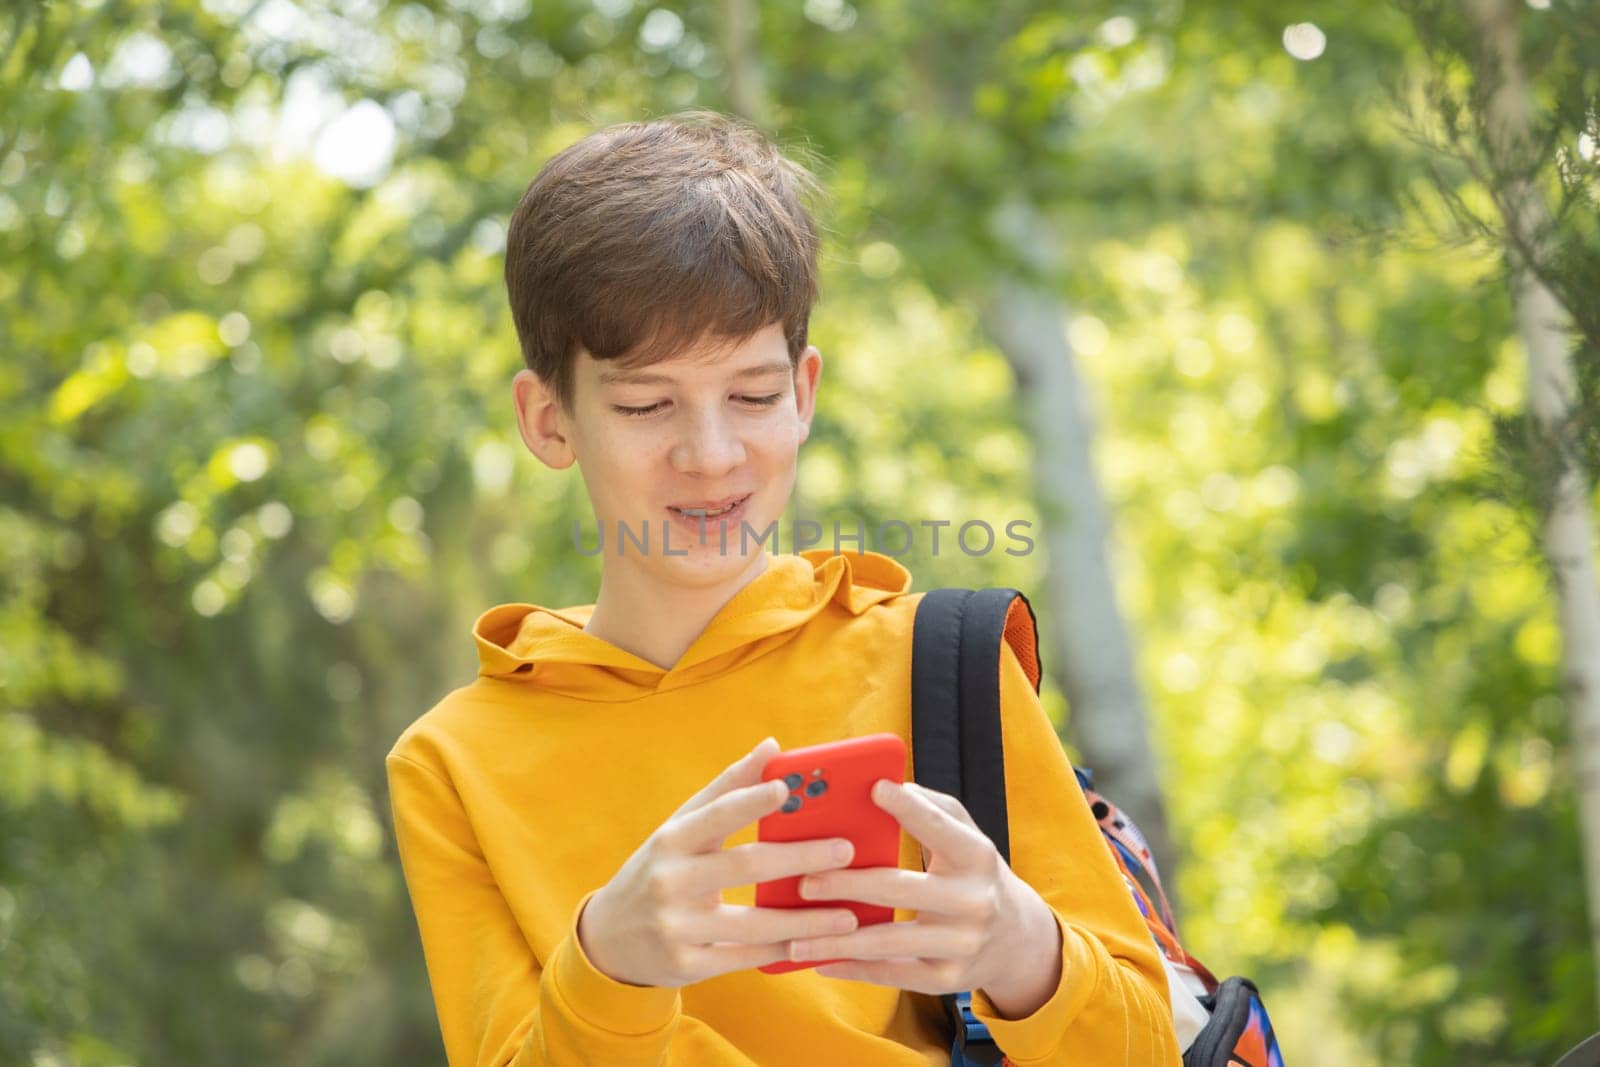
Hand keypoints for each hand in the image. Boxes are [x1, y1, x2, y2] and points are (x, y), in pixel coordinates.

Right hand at [577, 737, 862, 988]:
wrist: (609, 939)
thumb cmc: (658, 870)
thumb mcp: (679, 828)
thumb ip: (726, 790)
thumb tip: (772, 747)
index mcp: (672, 840)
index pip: (716, 814)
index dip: (751, 799)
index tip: (789, 788)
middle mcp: (671, 881)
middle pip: (746, 866)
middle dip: (801, 857)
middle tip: (846, 850)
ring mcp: (677, 927)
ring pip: (754, 924)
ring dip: (807, 921)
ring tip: (849, 915)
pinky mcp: (686, 965)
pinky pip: (746, 959)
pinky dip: (784, 953)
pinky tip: (818, 947)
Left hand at [785, 780, 1063, 1017]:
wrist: (1015, 939)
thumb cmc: (971, 872)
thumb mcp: (967, 835)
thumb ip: (932, 807)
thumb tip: (889, 786)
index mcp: (976, 855)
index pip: (939, 827)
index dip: (908, 808)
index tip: (873, 788)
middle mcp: (973, 901)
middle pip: (899, 889)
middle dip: (847, 885)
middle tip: (804, 881)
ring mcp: (960, 944)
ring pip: (888, 942)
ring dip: (836, 941)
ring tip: (795, 939)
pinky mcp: (947, 979)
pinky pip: (892, 975)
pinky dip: (853, 970)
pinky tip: (818, 964)